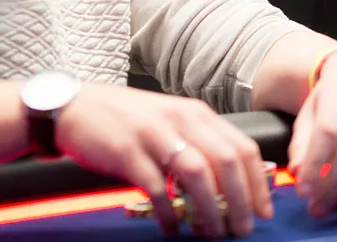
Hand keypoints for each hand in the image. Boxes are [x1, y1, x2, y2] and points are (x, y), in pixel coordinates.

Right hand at [55, 84, 271, 238]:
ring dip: (211, 208)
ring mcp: (154, 134)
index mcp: (197, 113)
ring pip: (198, 174)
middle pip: (227, 161)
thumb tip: (230, 178)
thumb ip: (198, 141)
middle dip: (242, 199)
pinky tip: (171, 228)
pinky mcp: (127, 152)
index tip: (263, 208)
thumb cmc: (125, 118)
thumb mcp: (170, 119)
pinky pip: (157, 187)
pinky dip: (169, 212)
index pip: (243, 147)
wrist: (74, 106)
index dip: (258, 181)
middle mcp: (181, 120)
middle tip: (243, 228)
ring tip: (213, 232)